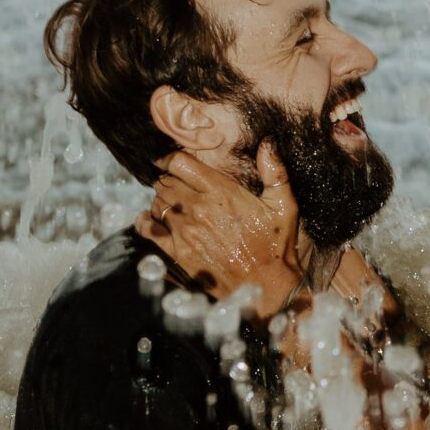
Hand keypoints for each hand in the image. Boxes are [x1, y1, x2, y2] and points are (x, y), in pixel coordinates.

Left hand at [137, 142, 301, 312]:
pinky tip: (150, 219)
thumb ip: (275, 171)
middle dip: (167, 179)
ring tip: (169, 202)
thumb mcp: (284, 205)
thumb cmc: (275, 245)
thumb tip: (267, 143)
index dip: (170, 158)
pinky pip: (149, 230)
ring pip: (157, 203)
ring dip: (160, 199)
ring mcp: (186, 231)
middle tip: (174, 183)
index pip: (180, 163)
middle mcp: (198, 208)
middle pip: (165, 182)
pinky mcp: (179, 252)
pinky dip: (145, 221)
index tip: (171, 161)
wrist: (265, 286)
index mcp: (221, 192)